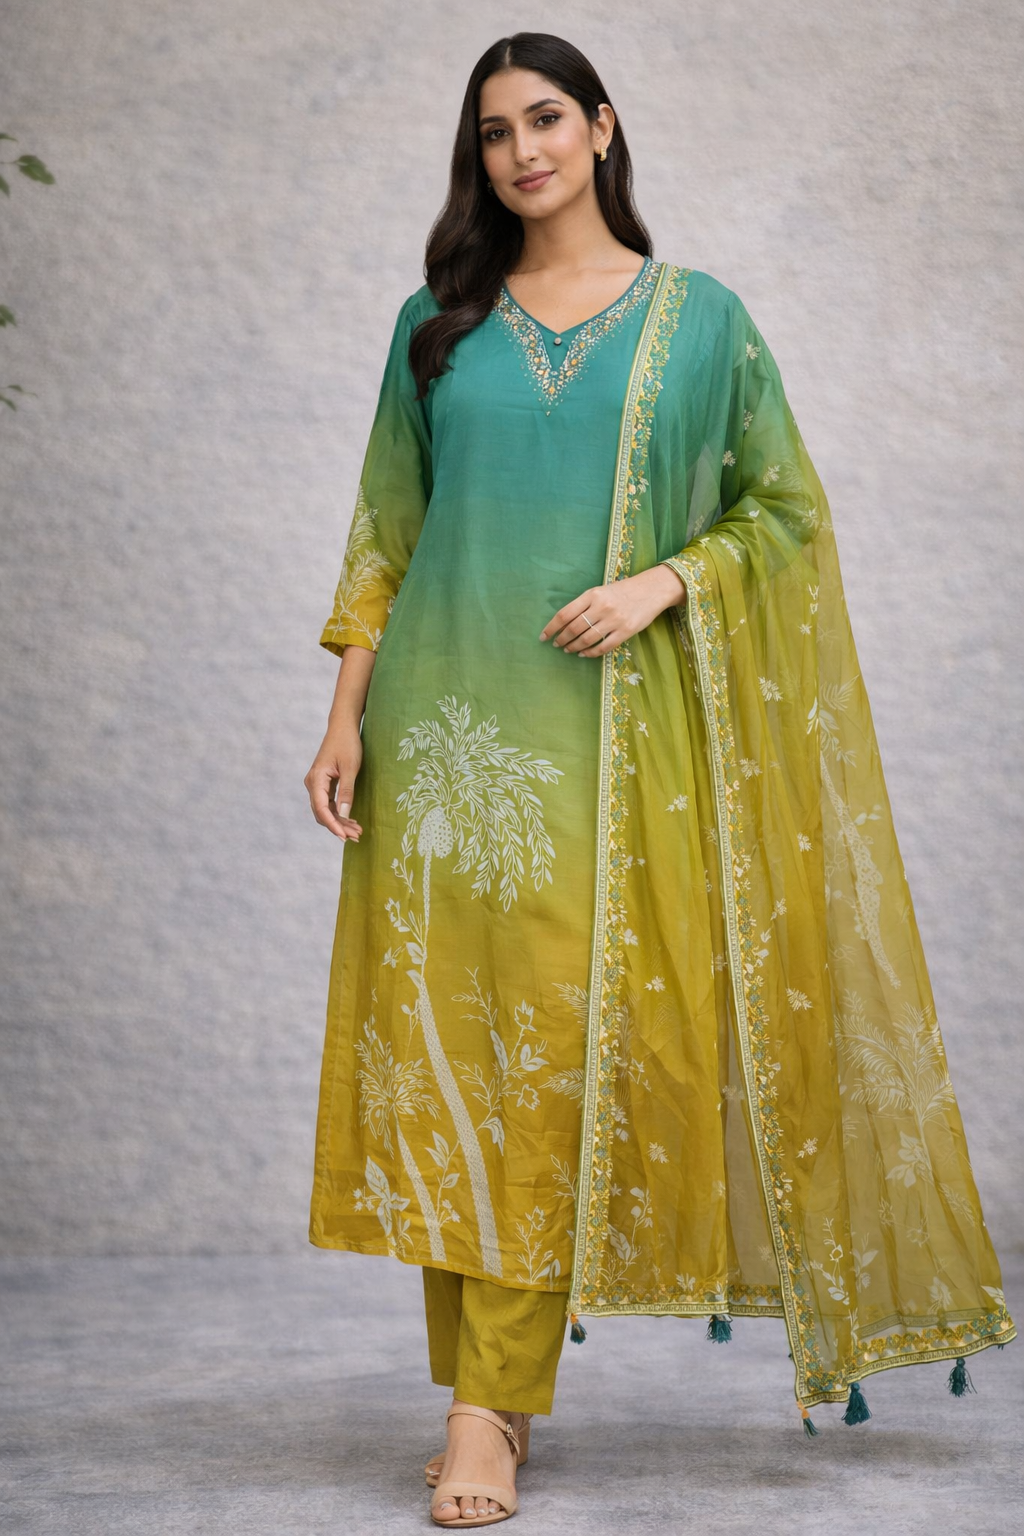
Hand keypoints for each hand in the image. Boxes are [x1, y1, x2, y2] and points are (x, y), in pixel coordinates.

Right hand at [304, 722, 363, 840]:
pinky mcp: (323, 784)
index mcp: (316, 779)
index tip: (344, 836)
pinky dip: (338, 813)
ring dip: (339, 821)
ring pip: (325, 810)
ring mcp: (316, 784)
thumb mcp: (351, 768)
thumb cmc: (347, 744)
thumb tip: (343, 814)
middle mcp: (312, 783)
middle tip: (356, 836)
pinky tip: (350, 820)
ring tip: (356, 831)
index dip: (332, 824)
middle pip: (322, 812)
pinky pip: (328, 804)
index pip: (321, 808)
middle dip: (338, 826)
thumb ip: (346, 792)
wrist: (343, 728)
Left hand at [539, 564, 685, 656]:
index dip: (551, 627)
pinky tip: (583, 654)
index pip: (564, 614)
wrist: (651, 590)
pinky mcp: (625, 631)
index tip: (543, 636)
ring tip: (568, 650)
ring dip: (573, 647)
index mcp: (592, 595)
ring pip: (586, 640)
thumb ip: (584, 604)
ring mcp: (614, 620)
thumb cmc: (622, 591)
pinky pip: (603, 647)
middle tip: (557, 645)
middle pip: (573, 628)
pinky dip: (590, 653)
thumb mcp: (601, 591)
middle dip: (561, 639)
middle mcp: (601, 607)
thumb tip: (563, 622)